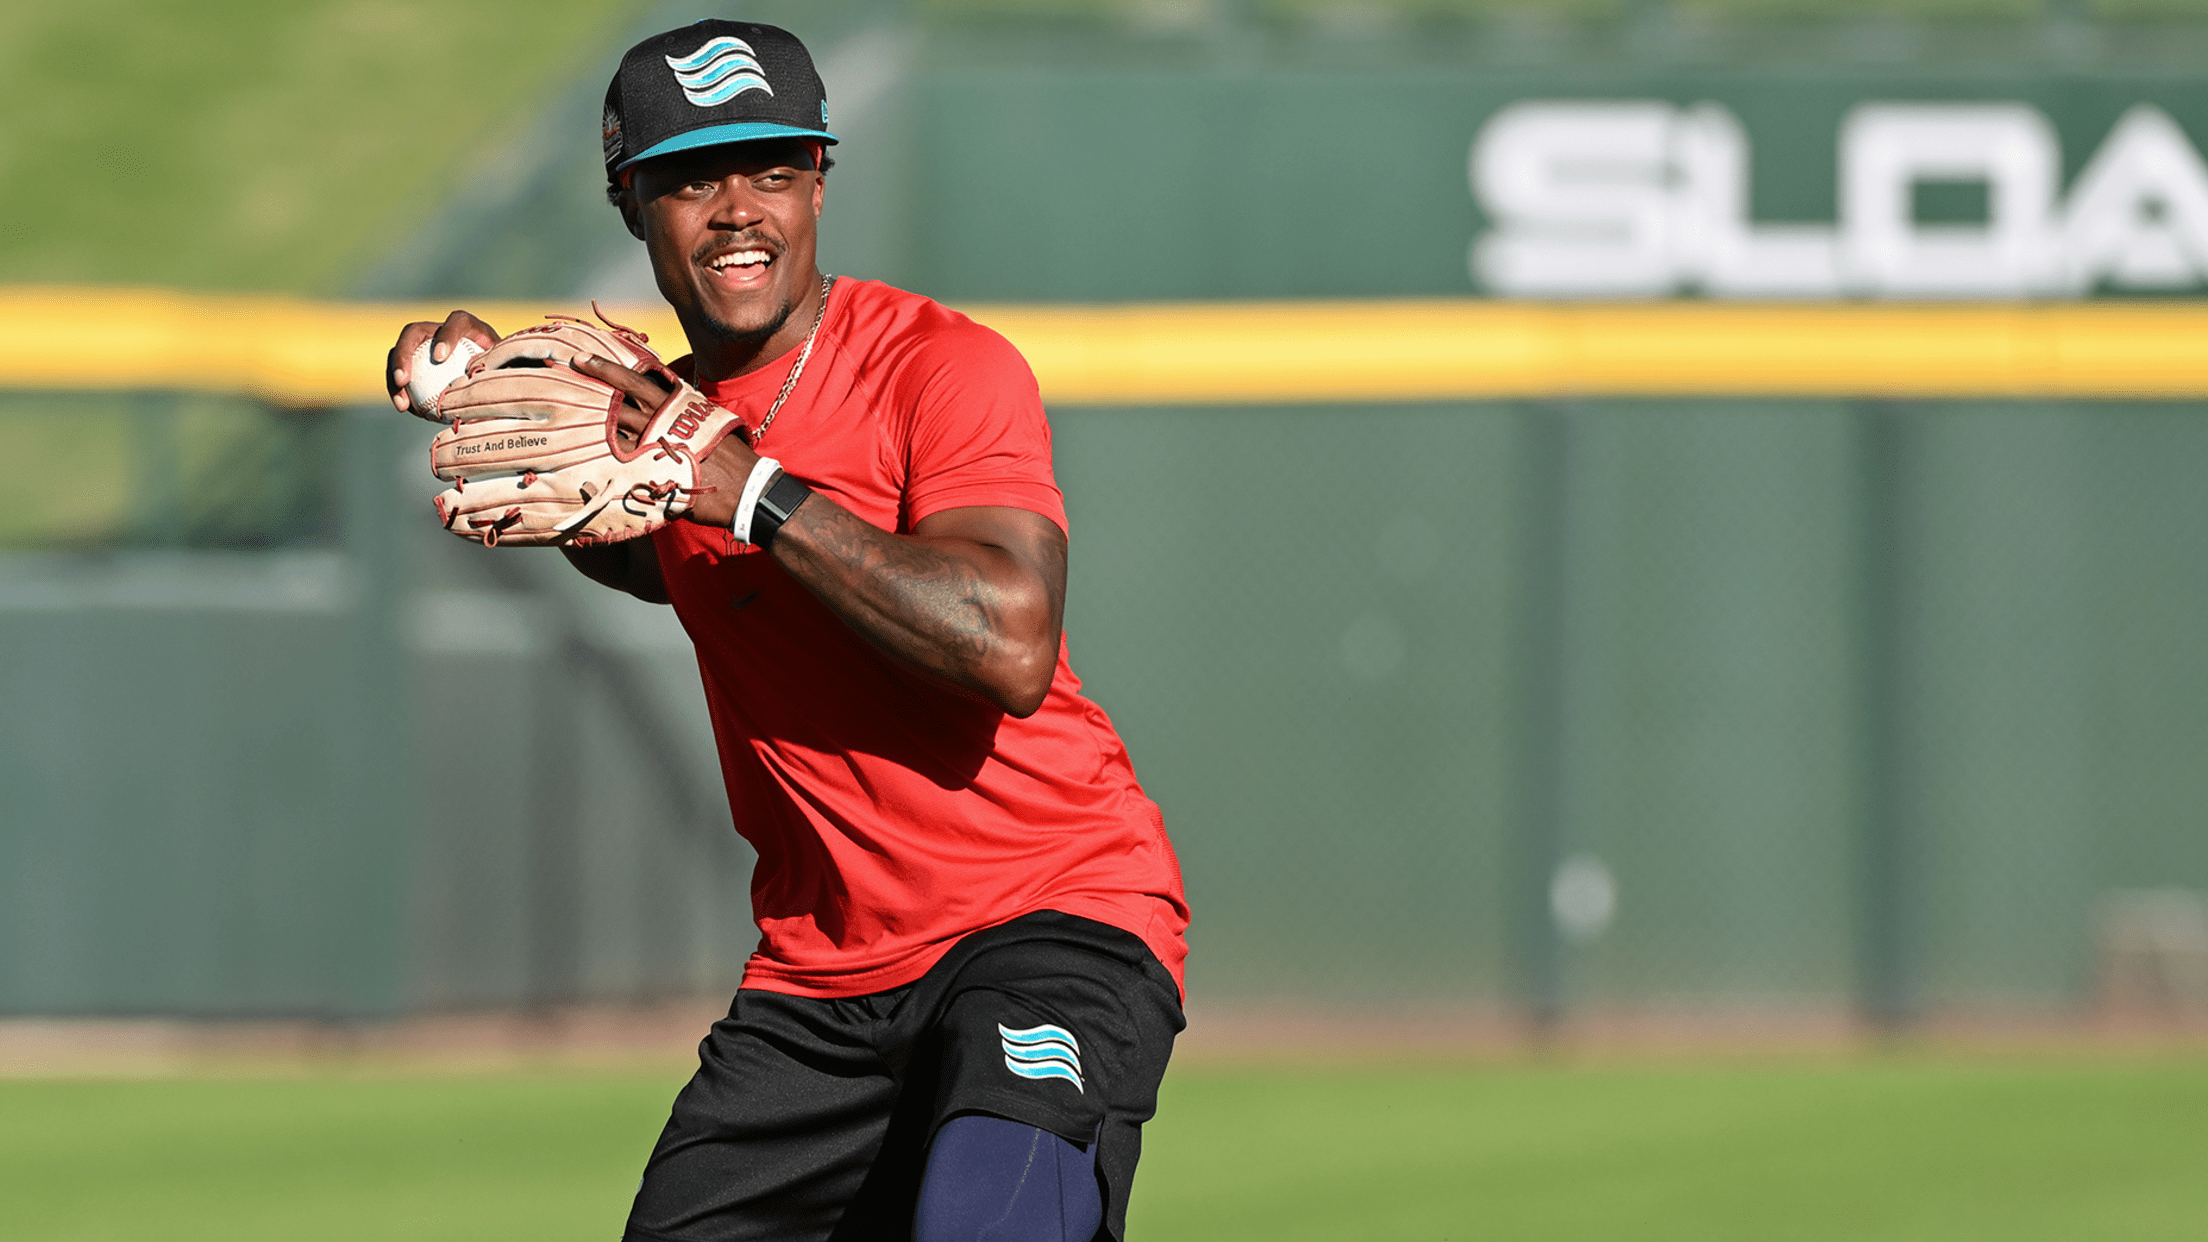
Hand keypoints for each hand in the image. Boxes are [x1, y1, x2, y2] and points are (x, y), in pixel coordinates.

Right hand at [388, 310, 501, 413]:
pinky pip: (400, 375)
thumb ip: (502, 374)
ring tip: (403, 404)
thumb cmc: (506, 376)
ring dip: (395, 378)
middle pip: (415, 332)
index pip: (458, 322)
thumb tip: (493, 390)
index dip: (447, 334)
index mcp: (471, 328)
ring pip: (400, 354)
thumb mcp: (509, 373)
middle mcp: (442, 332)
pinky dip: (399, 391)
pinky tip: (405, 409)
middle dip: (404, 354)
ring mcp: (424, 346)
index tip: (440, 357)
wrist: (493, 382)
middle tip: (404, 380)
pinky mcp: (415, 364)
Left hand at [572, 355, 759, 528]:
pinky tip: (580, 452)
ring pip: (618, 423)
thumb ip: (686, 413)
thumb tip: (668, 405)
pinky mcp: (654, 469)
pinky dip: (603, 455)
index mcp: (680, 404)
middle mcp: (666, 419)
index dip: (612, 368)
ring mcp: (658, 443)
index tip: (587, 358)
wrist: (746, 488)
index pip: (641, 379)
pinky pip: (622, 460)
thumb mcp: (711, 423)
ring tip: (566, 409)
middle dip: (597, 376)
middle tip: (573, 365)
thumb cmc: (732, 456)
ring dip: (592, 415)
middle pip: (624, 392)